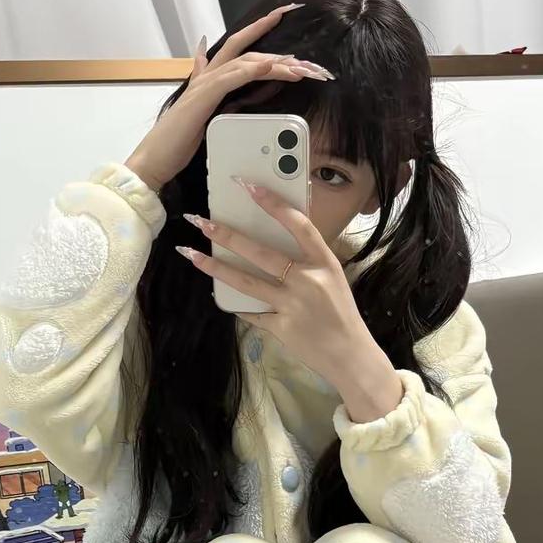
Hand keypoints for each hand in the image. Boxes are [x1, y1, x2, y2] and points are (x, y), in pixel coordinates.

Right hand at [125, 8, 331, 195]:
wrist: (155, 159)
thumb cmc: (177, 143)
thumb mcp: (206, 116)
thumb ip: (219, 96)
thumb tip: (235, 83)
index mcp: (208, 79)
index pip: (238, 48)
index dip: (259, 30)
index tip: (280, 17)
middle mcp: (207, 76)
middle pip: (245, 48)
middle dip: (275, 43)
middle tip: (306, 52)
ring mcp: (206, 84)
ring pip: (246, 61)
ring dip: (276, 62)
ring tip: (301, 67)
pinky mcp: (205, 96)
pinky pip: (234, 76)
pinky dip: (254, 69)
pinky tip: (272, 65)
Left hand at [177, 182, 405, 419]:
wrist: (350, 355)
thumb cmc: (341, 313)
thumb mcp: (332, 278)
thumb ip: (308, 260)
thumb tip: (276, 239)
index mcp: (324, 262)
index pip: (298, 225)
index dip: (273, 204)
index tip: (249, 187)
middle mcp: (307, 280)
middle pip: (261, 253)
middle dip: (228, 235)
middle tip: (201, 221)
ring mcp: (292, 305)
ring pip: (246, 282)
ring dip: (216, 267)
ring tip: (192, 254)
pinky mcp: (280, 328)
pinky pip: (251, 312)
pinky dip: (235, 303)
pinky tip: (216, 292)